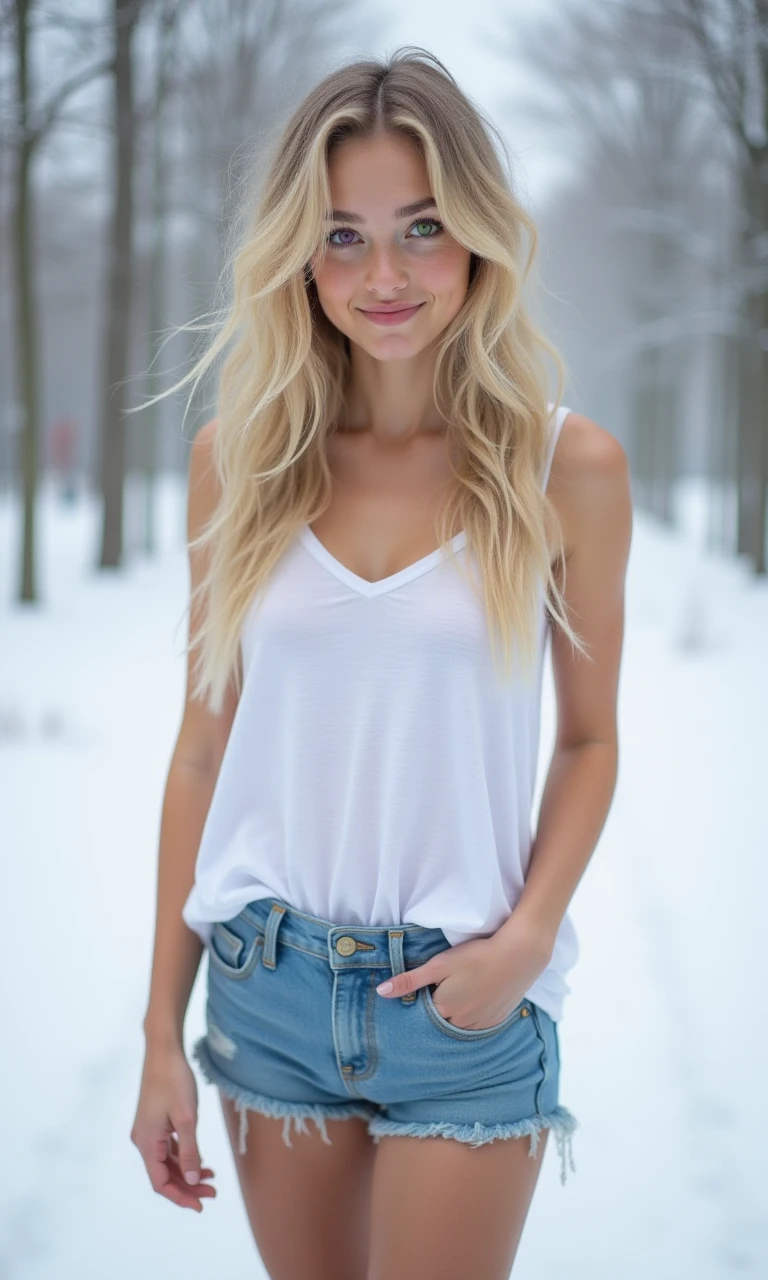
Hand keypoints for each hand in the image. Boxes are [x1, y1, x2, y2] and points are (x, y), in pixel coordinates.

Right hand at [130, 1045, 216, 1212]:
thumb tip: (192, 1180)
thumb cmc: (174, 1080)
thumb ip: (189, 1151)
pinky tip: (200, 1160)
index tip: (201, 1204)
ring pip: (167, 1162)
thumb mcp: (186, 1118)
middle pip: (164, 1174)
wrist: (164, 1050)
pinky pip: (168, 1148)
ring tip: (211, 1178)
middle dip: (188, 1186)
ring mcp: (149, 1131)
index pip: (160, 1182)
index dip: (180, 1197)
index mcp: (146, 1142)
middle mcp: (143, 1140)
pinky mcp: (155, 1122)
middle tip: (213, 1191)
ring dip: (187, 1172)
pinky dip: (184, 1156)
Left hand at [375, 917, 550, 1030]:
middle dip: (438, 1006)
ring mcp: (481, 1024)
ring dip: (457, 1011)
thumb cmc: (476, 955)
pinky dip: (474, 1011)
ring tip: (464, 986)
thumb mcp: (439, 964)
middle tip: (447, 983)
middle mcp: (461, 1024)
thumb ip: (410, 980)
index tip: (425, 986)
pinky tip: (478, 993)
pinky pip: (478, 1022)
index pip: (422, 1013)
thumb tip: (381, 993)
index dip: (421, 998)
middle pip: (441, 1019)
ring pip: (460, 1022)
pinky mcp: (497, 1020)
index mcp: (444, 1010)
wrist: (519, 954)